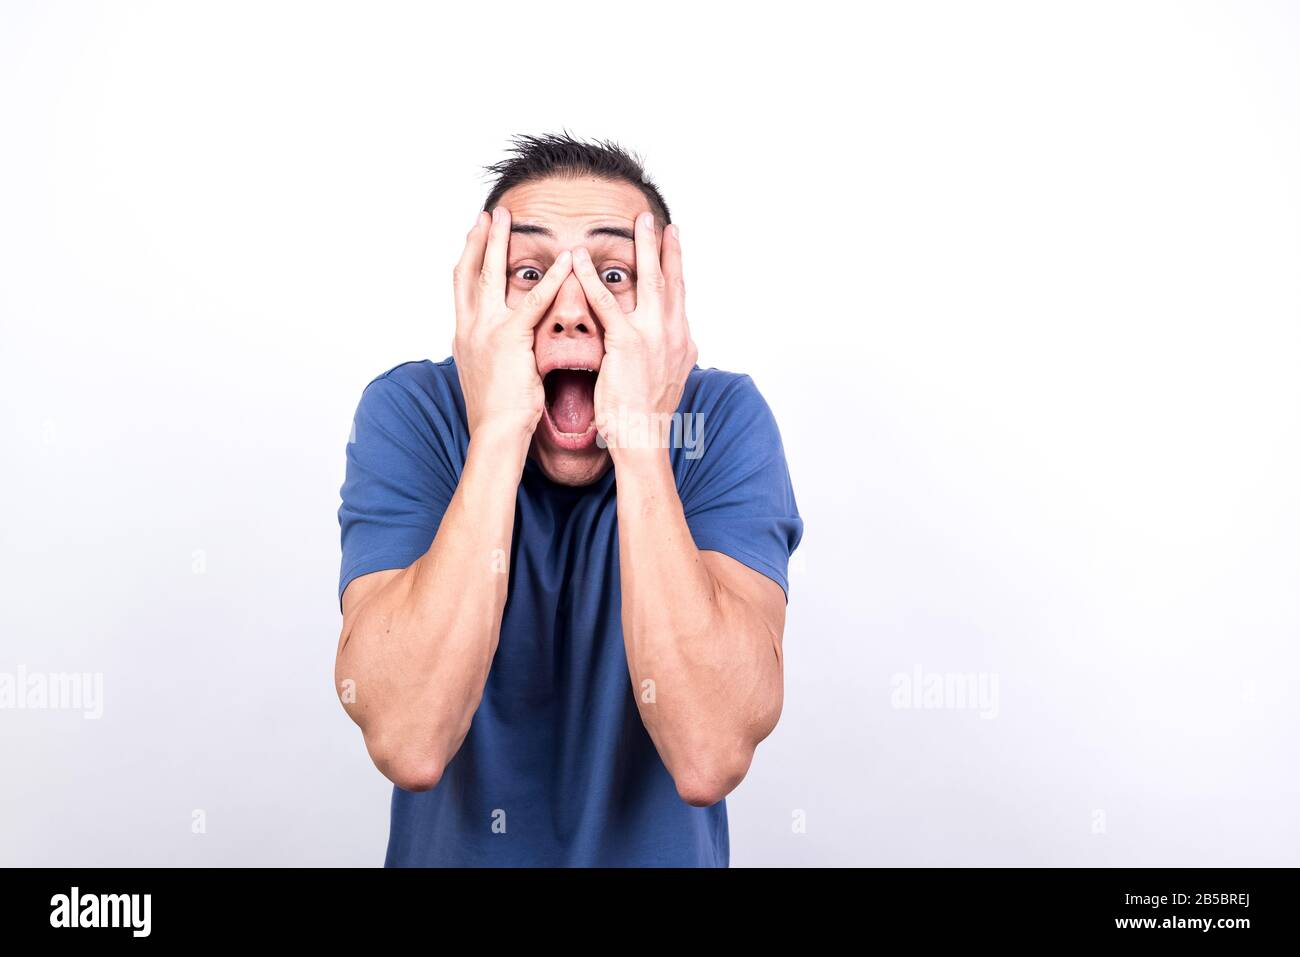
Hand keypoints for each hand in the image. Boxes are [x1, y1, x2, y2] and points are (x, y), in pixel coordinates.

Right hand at [452, 206, 571, 446]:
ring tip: (510, 221)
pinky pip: (532, 302)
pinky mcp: (508, 339)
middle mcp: (469, 328)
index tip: (475, 235)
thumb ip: (495, 352)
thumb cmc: (498, 414)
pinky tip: (562, 261)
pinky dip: (548, 279)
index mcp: (464, 336)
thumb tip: (504, 346)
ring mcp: (485, 331)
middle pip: (468, 271)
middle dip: (478, 240)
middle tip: (489, 214)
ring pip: (489, 275)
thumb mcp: (491, 375)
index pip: (462, 288)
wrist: (494, 434)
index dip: (469, 259)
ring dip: (500, 244)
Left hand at [572, 212, 697, 458]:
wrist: (643, 439)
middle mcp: (674, 335)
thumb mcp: (665, 381)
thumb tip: (670, 350)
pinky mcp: (628, 344)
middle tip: (662, 223)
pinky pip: (607, 303)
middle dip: (668, 249)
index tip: (674, 245)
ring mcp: (654, 337)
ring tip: (637, 223)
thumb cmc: (647, 418)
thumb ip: (667, 358)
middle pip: (673, 281)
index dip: (677, 269)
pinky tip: (579, 260)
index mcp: (681, 343)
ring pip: (651, 281)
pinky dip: (592, 278)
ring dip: (643, 248)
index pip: (680, 298)